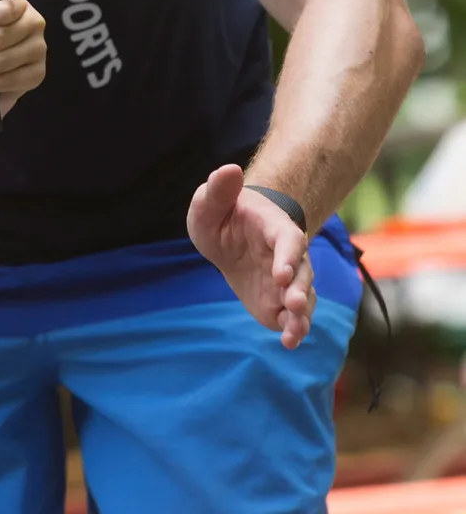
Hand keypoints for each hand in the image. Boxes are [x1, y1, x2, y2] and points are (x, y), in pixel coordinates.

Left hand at [187, 164, 314, 347]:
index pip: (288, 240)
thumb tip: (227, 170)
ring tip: (294, 332)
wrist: (231, 234)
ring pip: (303, 297)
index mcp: (274, 228)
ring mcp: (286, 281)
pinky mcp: (278, 302)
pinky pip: (291, 317)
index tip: (281, 273)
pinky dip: (293, 330)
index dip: (288, 256)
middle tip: (293, 304)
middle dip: (299, 289)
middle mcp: (288, 256)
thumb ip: (219, 189)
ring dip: (301, 315)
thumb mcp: (211, 201)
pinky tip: (289, 343)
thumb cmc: (223, 214)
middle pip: (302, 272)